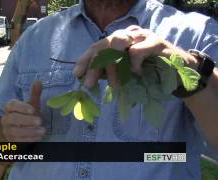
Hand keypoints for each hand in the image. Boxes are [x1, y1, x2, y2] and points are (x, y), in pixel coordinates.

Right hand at [1, 81, 45, 141]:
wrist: (22, 130)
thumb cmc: (28, 115)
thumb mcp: (32, 104)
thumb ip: (34, 93)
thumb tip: (39, 81)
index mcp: (10, 107)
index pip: (12, 105)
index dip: (21, 107)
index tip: (33, 109)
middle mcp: (6, 119)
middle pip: (12, 119)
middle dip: (26, 120)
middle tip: (40, 121)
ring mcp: (7, 131)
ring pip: (14, 131)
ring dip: (29, 131)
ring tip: (43, 131)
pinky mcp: (11, 141)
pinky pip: (18, 141)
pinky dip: (29, 140)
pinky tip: (39, 137)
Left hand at [73, 25, 197, 87]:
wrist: (177, 75)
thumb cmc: (148, 73)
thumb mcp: (123, 72)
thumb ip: (108, 71)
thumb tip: (86, 77)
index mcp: (119, 40)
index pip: (97, 46)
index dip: (85, 59)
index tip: (77, 74)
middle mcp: (128, 34)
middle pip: (104, 45)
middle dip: (94, 66)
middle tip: (89, 85)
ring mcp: (142, 36)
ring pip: (117, 45)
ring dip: (112, 67)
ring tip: (113, 85)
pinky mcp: (156, 41)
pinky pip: (137, 51)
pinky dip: (133, 66)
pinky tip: (136, 74)